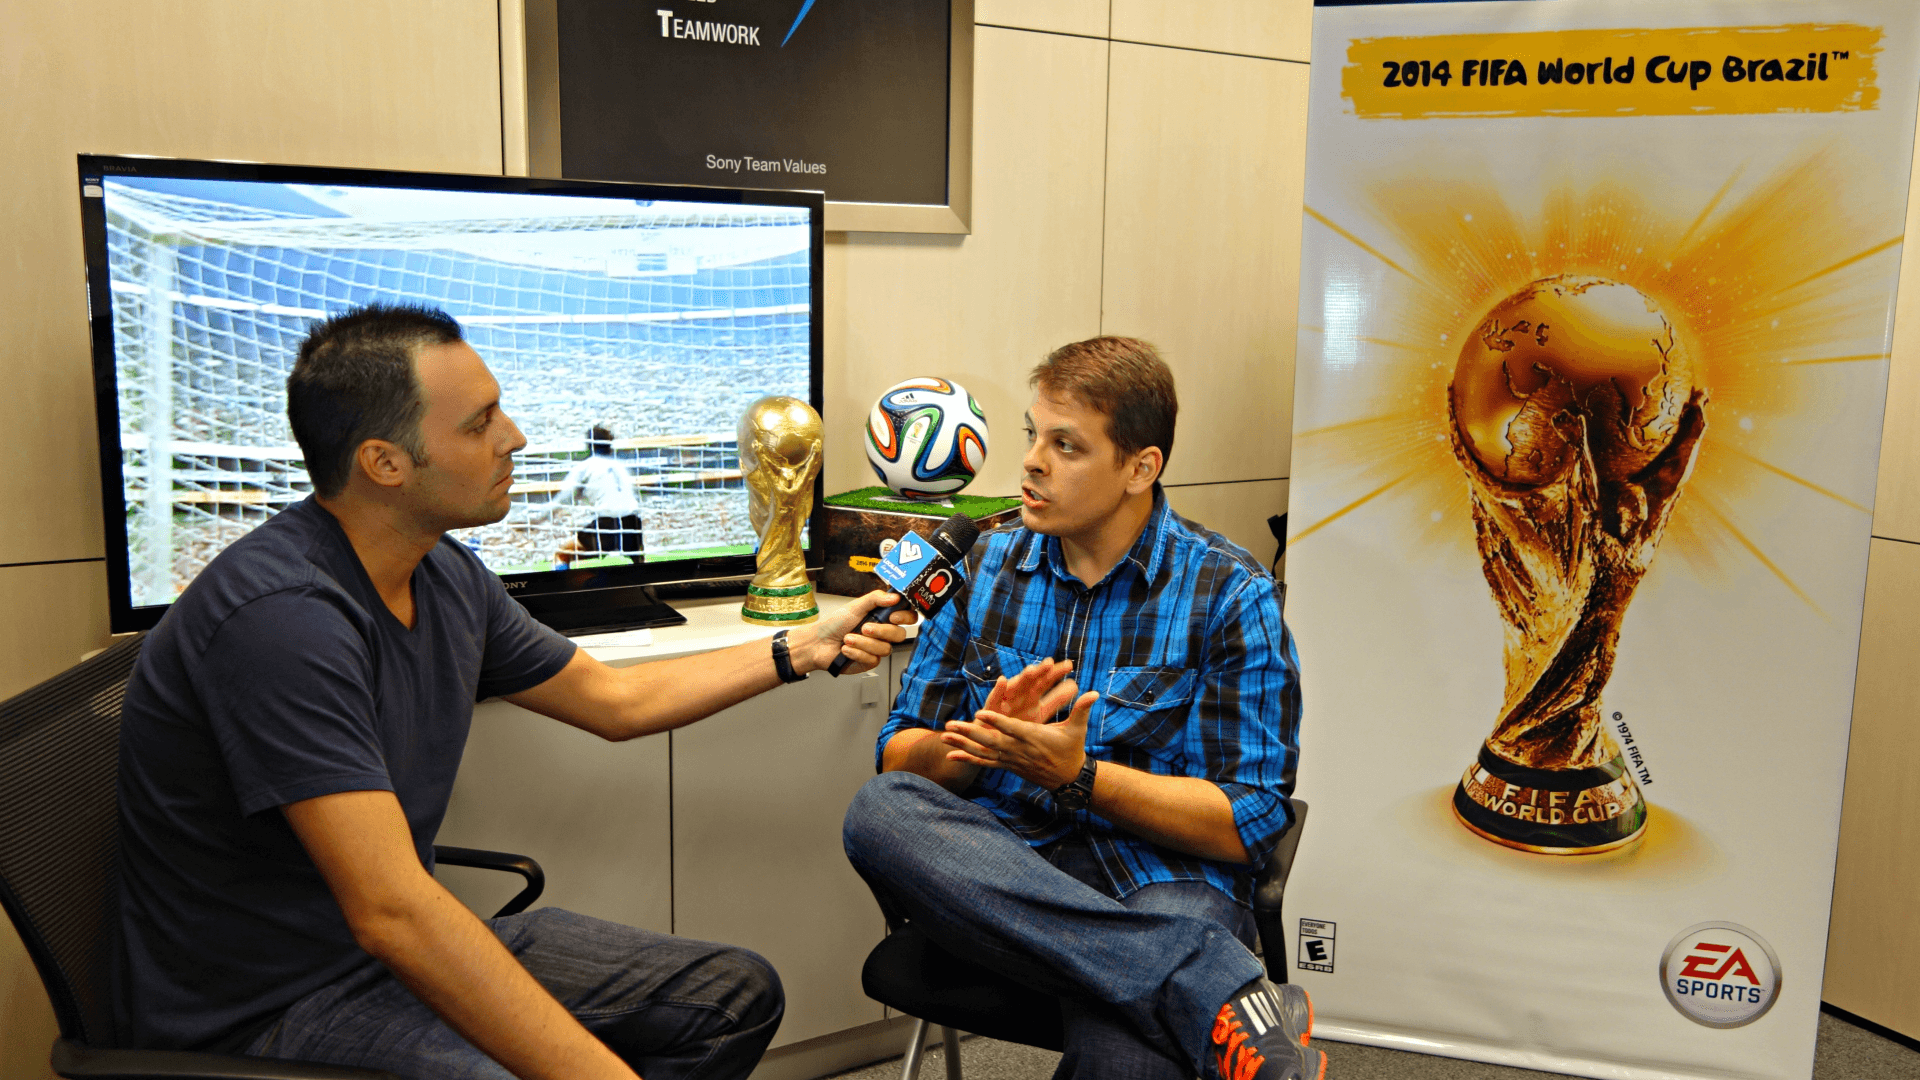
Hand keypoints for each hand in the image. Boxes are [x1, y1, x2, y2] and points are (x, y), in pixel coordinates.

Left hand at [792, 589, 916, 674]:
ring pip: (885, 648)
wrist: (818, 643)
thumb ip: (875, 599)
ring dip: (863, 643)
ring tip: (848, 638)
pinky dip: (856, 653)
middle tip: (865, 627)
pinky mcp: (870, 662)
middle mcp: (882, 633)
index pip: (906, 617)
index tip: (893, 616)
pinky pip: (873, 659)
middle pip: (899, 635)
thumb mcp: (854, 606)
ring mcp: (877, 648)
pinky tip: (846, 649)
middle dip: (881, 631)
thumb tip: (895, 597)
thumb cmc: (834, 624)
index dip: (905, 617)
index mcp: (882, 616)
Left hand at [940, 658, 1098, 789]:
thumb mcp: (1078, 729)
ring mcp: (1011, 759)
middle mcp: (1019, 750)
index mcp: (1033, 738)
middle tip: (952, 724)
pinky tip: (951, 755)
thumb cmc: (1072, 749)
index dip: (996, 721)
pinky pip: (985, 762)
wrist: (1069, 778)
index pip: (1012, 728)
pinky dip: (968, 758)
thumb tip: (1094, 693)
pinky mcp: (1008, 765)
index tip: (981, 712)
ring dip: (963, 744)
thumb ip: (1082, 709)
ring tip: (944, 736)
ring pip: (983, 752)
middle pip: (991, 741)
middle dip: (970, 733)